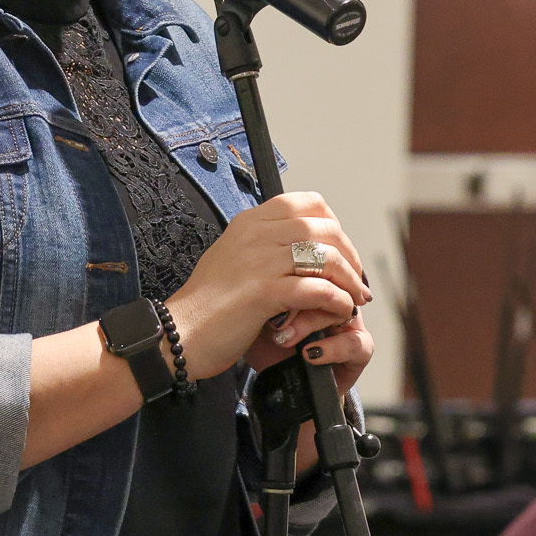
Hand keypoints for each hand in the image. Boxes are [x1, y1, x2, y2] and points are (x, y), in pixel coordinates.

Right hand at [165, 192, 371, 380]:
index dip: (333, 224)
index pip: (306, 203)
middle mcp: (256, 234)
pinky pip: (317, 290)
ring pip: (325, 257)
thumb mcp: (232, 257)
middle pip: (323, 228)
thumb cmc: (207, 303)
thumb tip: (300, 245)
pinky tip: (340, 312)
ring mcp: (260, 262)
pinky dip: (336, 301)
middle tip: (356, 279)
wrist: (179, 332)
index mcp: (249, 222)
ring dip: (348, 280)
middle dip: (349, 254)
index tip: (340, 249)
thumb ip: (263, 245)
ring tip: (354, 298)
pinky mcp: (263, 293)